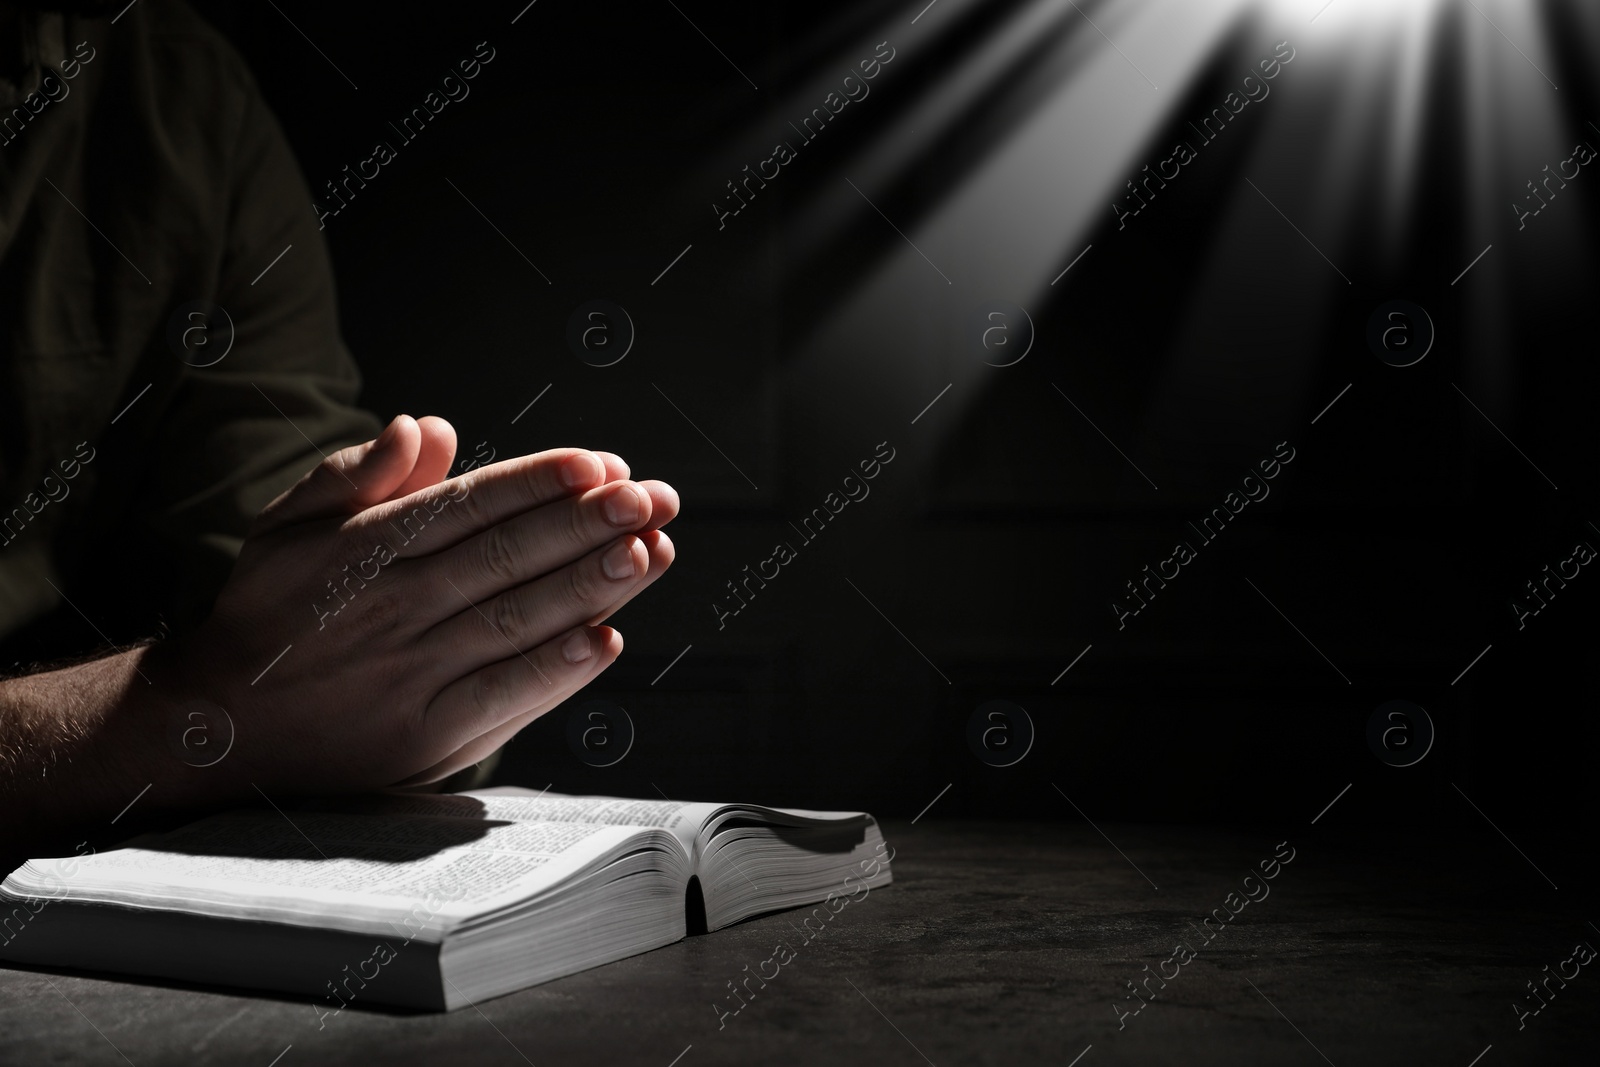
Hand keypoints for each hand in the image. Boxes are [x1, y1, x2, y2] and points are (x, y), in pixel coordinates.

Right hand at [135, 414, 677, 803]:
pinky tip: (606, 641)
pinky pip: (500, 697)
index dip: (539, 482)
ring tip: (649, 551)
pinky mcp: (427, 736)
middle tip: (654, 497)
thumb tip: (427, 425)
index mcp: (366, 548)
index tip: (603, 463)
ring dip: (589, 587)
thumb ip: (358, 473)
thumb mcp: (290, 526)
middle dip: (587, 524)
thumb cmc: (273, 611)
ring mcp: (412, 674)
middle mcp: (393, 607)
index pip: (469, 506)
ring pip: (515, 621)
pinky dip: (554, 672)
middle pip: (505, 557)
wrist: (222, 729)